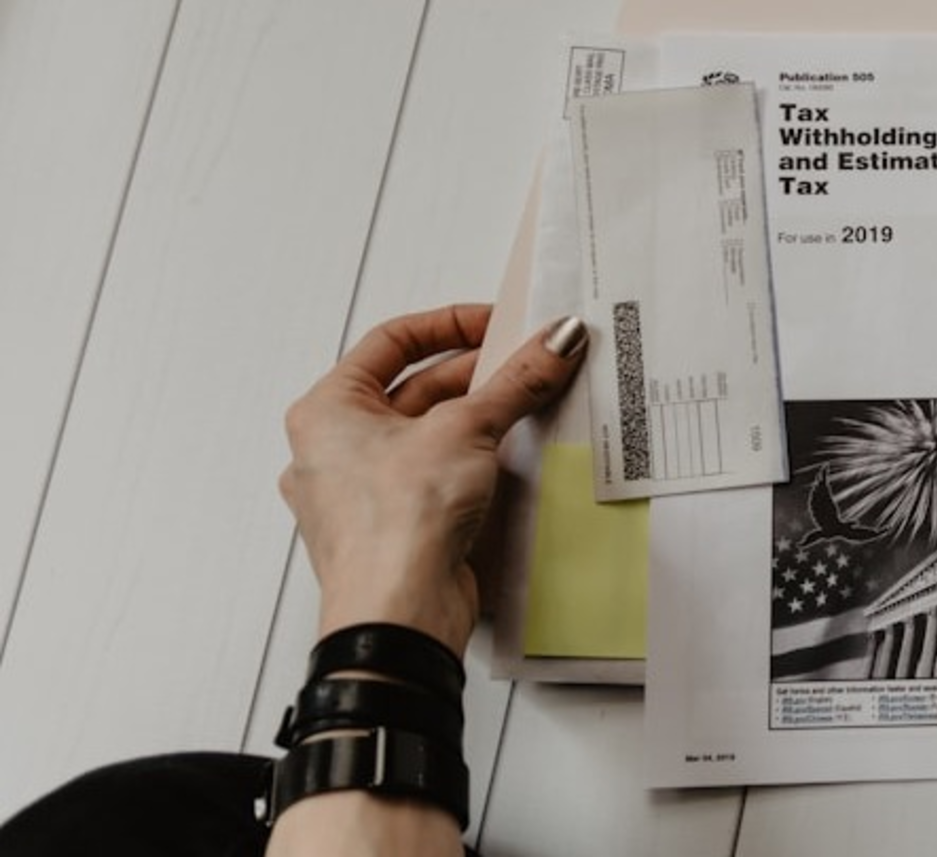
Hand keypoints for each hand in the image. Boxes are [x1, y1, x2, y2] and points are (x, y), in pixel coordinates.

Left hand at [278, 304, 585, 653]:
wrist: (397, 615)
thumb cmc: (393, 528)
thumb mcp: (466, 429)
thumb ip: (516, 381)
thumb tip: (553, 343)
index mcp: (326, 410)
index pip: (391, 342)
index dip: (449, 324)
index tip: (498, 324)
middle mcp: (335, 449)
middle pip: (415, 389)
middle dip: (476, 375)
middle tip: (529, 364)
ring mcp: (363, 493)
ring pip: (428, 436)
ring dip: (478, 419)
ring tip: (527, 405)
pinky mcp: (397, 528)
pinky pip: (437, 477)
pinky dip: (473, 461)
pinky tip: (509, 459)